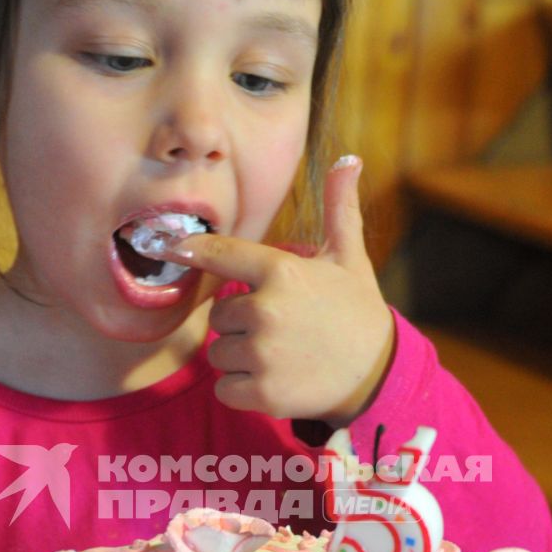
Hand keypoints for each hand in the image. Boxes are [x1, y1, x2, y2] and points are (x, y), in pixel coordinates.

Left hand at [163, 156, 395, 423]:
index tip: (170, 247)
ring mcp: (262, 354)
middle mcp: (266, 311)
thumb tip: (347, 159)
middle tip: (280, 328)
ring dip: (240, 356)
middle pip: (218, 314)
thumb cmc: (357, 311)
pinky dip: (242, 389)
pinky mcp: (261, 393)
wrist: (380, 376)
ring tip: (281, 355)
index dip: (192, 250)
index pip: (220, 255)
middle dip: (240, 321)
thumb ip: (338, 208)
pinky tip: (275, 380)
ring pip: (219, 352)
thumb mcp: (348, 257)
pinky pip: (225, 388)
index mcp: (281, 272)